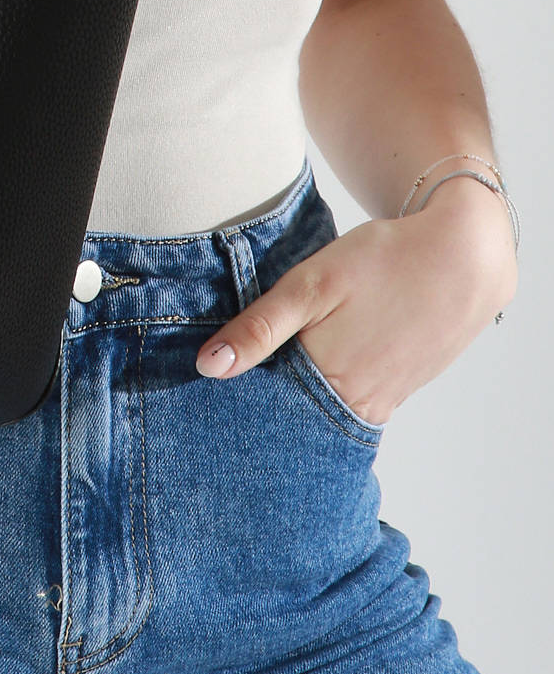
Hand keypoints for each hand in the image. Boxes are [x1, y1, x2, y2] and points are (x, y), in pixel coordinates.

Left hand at [194, 179, 519, 425]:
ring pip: (324, 411)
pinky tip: (319, 362)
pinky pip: (352, 401)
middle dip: (264, 404)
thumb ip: (260, 328)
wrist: (465, 254)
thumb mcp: (311, 284)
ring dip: (297, 396)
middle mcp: (358, 404)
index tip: (209, 393)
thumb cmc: (384, 261)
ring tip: (275, 370)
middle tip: (236, 384)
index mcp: (329, 382)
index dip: (236, 401)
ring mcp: (383, 400)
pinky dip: (329, 388)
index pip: (265, 411)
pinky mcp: (399, 388)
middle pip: (295, 418)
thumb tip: (208, 367)